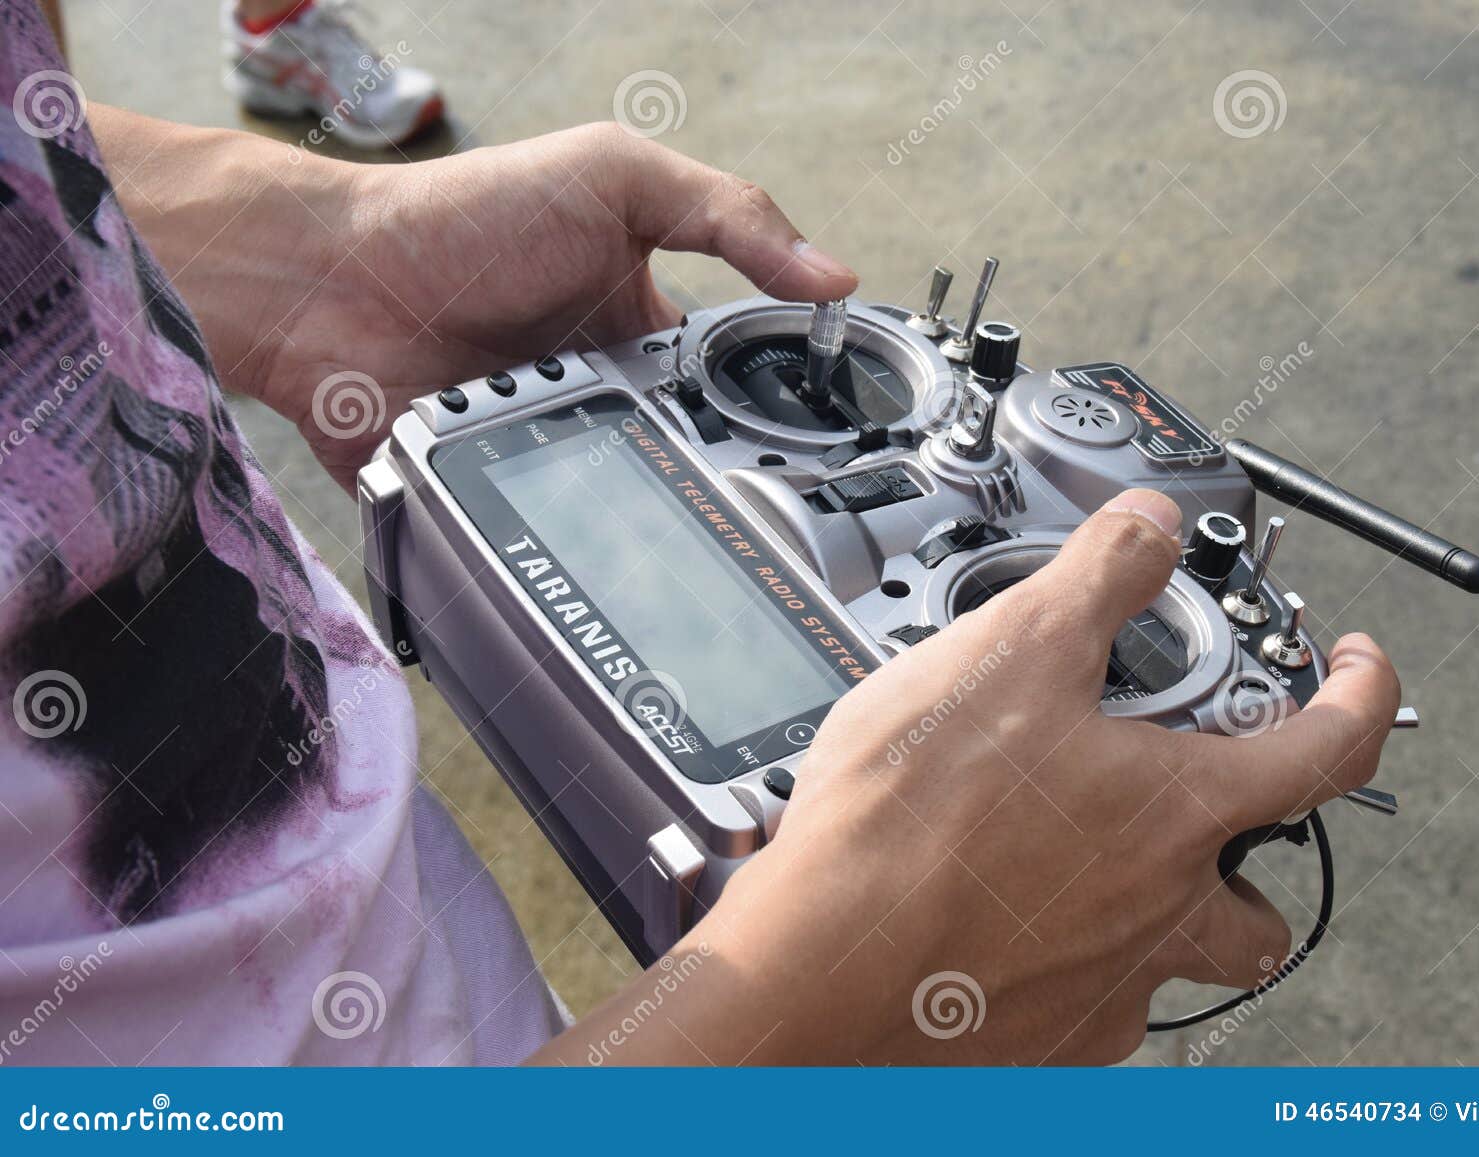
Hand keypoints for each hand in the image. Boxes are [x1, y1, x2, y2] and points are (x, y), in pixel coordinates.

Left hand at [94, 113, 854, 491]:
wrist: (334, 283)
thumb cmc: (466, 216)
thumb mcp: (617, 179)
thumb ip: (727, 214)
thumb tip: (834, 276)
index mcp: (647, 331)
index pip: (739, 383)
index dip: (786, 413)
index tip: (838, 449)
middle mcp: (609, 400)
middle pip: (697, 465)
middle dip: (732, 489)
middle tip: (773, 515)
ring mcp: (559, 456)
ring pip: (640, 519)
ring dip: (664, 526)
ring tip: (704, 546)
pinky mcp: (509, 503)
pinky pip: (564, 545)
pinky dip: (586, 555)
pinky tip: (617, 564)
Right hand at [537, 489, 1400, 1065]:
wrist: (824, 964)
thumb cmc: (910, 826)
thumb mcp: (1012, 651)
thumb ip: (1100, 575)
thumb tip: (1149, 524)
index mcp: (1178, 813)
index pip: (1332, 749)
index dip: (1363, 693)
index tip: (1355, 669)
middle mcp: (1161, 913)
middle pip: (1263, 903)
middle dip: (1251, 854)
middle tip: (1193, 806)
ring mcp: (1104, 985)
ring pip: (1173, 961)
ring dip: (1156, 910)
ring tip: (1078, 858)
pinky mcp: (1040, 1038)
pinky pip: (1089, 1004)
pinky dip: (1068, 959)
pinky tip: (1004, 916)